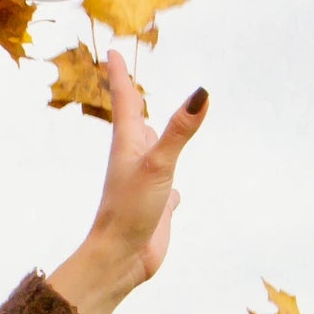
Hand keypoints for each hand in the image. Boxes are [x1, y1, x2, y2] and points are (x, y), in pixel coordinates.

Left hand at [46, 49, 206, 313]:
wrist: (118, 260)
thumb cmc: (129, 211)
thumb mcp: (159, 165)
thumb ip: (180, 131)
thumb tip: (201, 94)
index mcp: (129, 144)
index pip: (126, 100)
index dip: (120, 75)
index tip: (112, 53)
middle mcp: (135, 160)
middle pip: (135, 122)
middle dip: (133, 100)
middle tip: (127, 81)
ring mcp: (146, 183)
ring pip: (153, 153)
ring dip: (156, 138)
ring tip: (155, 126)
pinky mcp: (157, 206)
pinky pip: (168, 189)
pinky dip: (174, 185)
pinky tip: (177, 193)